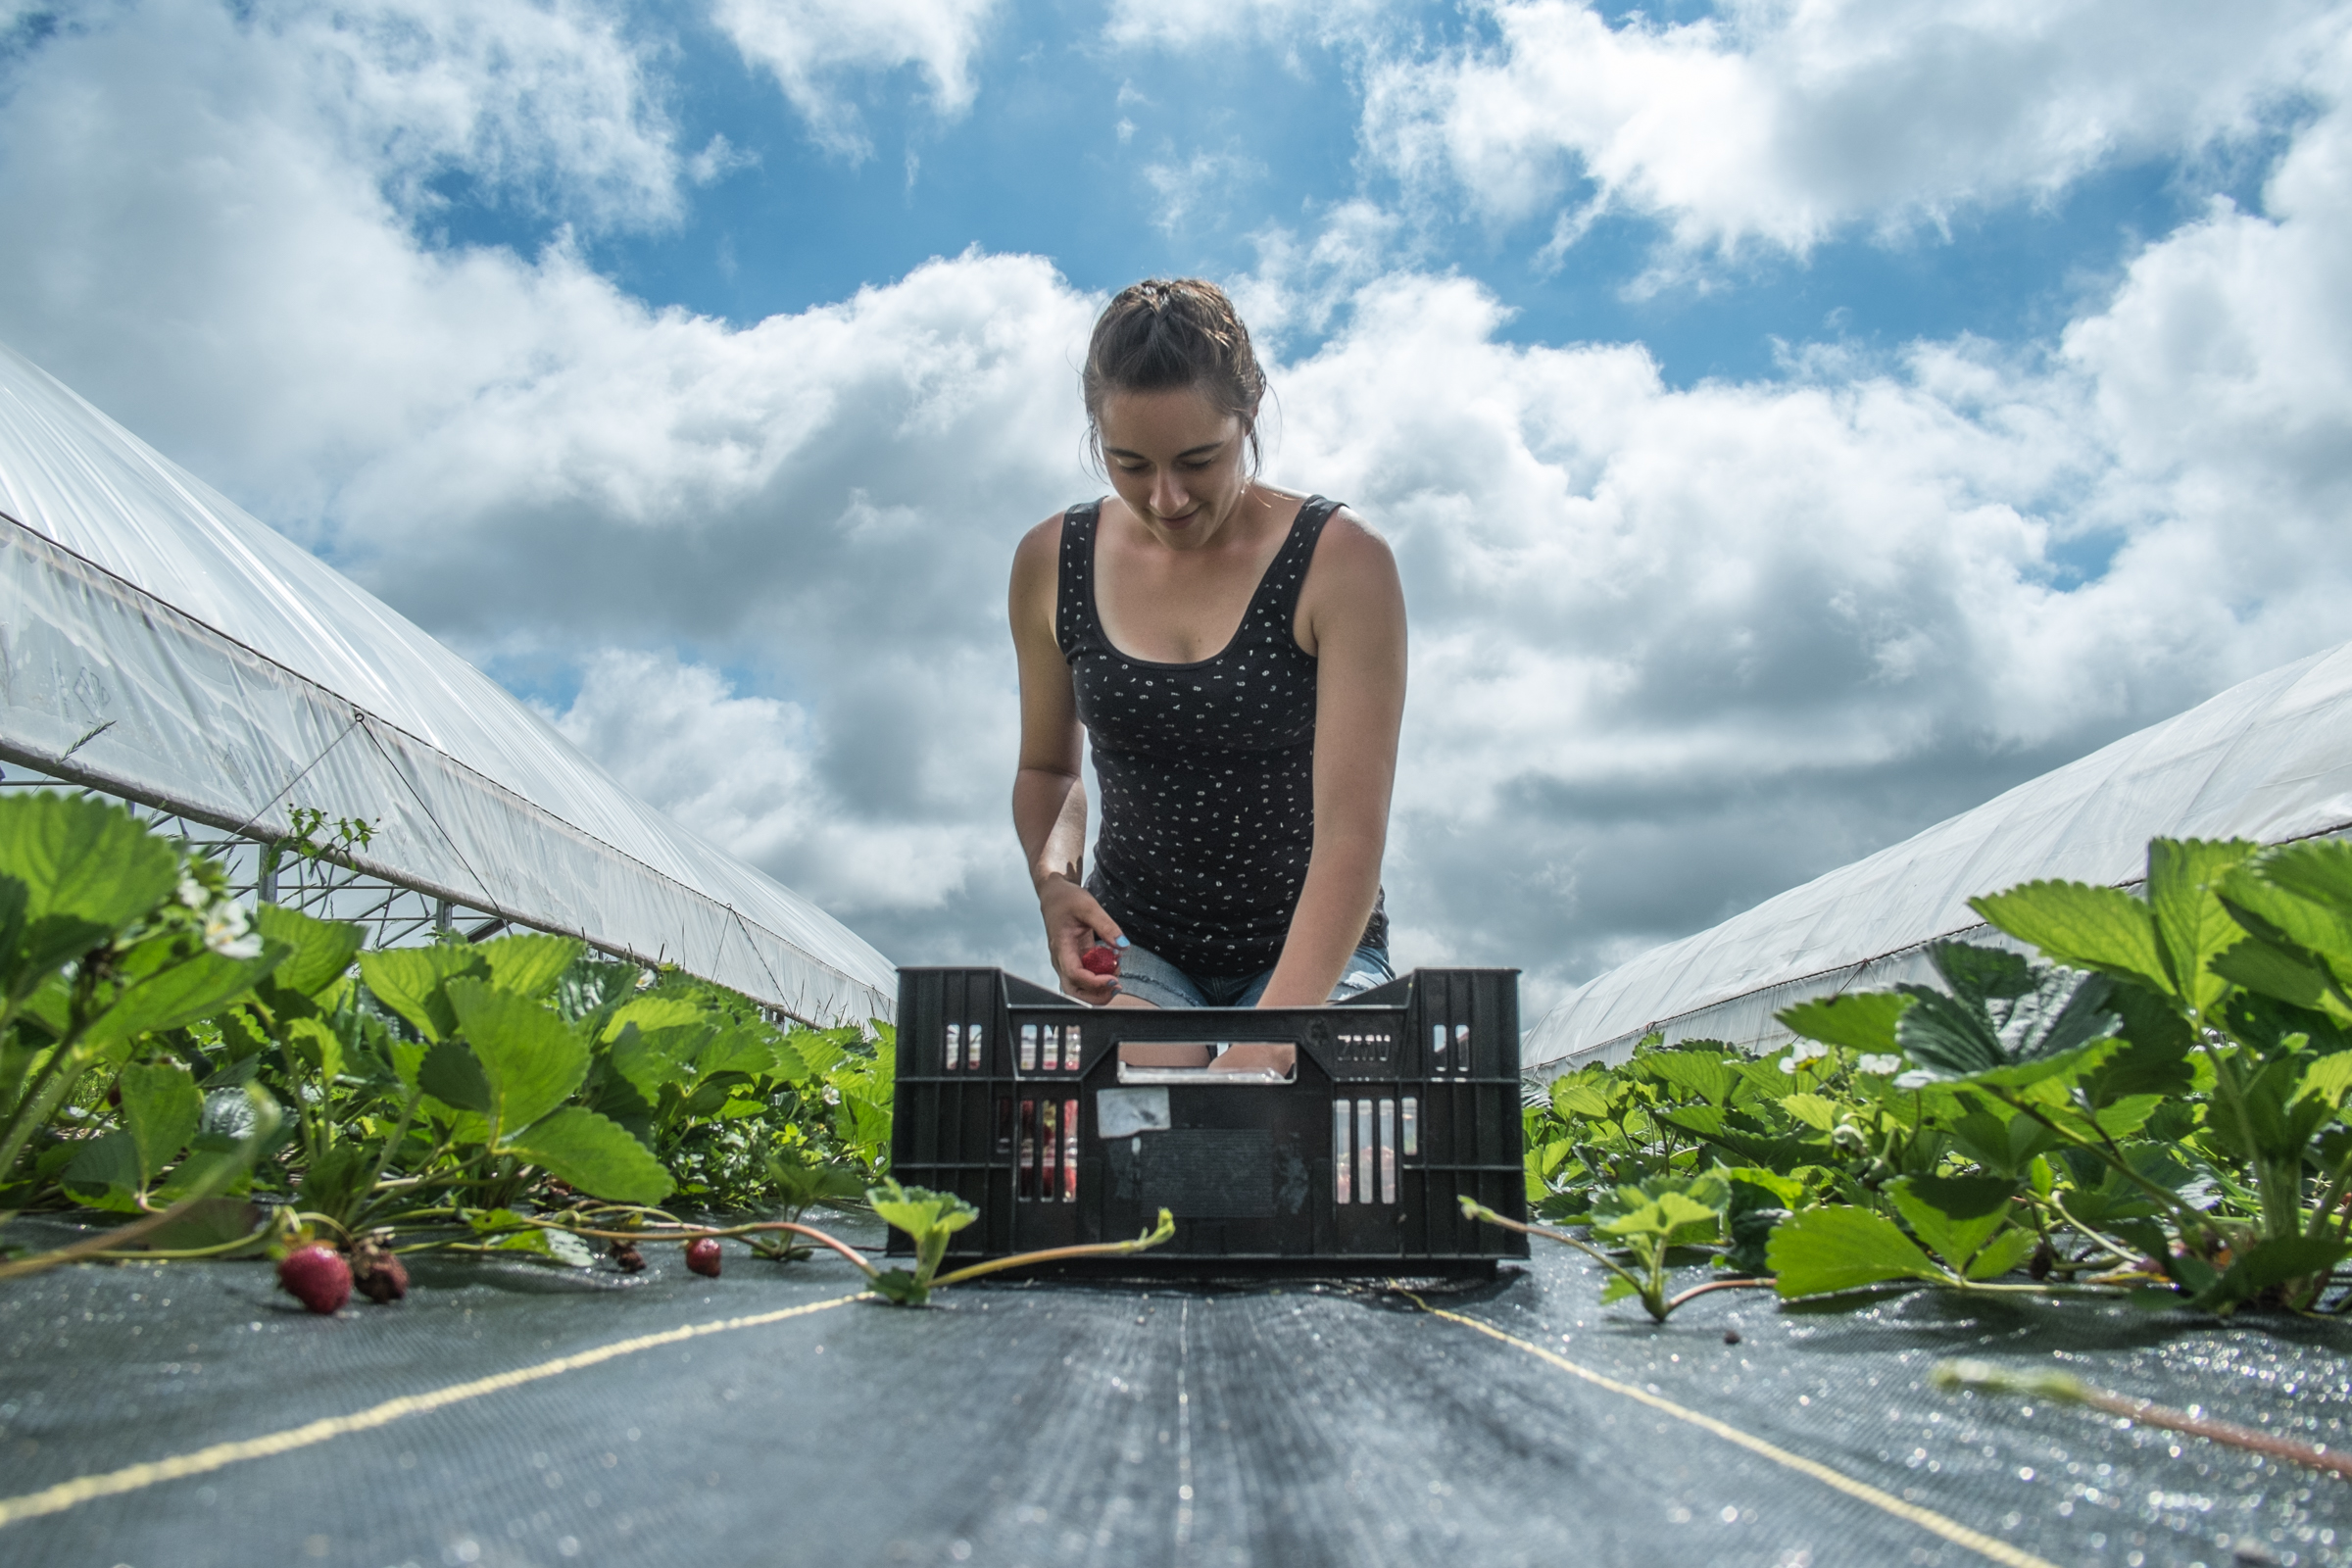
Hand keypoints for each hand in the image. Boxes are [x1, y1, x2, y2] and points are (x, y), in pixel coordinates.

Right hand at [1038, 874, 1124, 1003]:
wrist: (1055, 895)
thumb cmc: (1066, 899)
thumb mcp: (1089, 907)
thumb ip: (1107, 926)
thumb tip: (1123, 946)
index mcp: (1061, 947)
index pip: (1075, 975)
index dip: (1095, 983)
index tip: (1114, 979)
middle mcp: (1061, 959)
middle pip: (1074, 991)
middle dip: (1096, 995)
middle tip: (1117, 986)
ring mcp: (1067, 962)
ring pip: (1080, 987)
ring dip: (1100, 987)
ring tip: (1116, 971)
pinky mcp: (1075, 960)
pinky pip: (1086, 977)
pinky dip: (1100, 976)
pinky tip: (1112, 964)